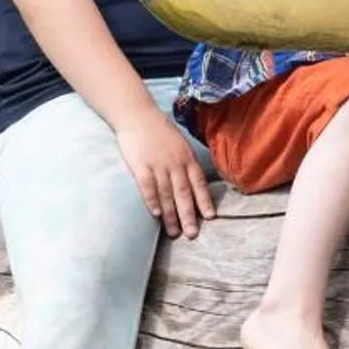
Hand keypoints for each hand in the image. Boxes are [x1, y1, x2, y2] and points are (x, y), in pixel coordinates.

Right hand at [113, 111, 215, 239]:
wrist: (138, 114)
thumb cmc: (159, 130)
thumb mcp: (180, 144)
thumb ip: (186, 162)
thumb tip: (193, 182)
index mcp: (186, 158)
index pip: (198, 182)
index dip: (204, 200)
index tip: (210, 217)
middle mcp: (175, 163)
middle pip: (183, 193)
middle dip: (188, 215)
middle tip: (192, 234)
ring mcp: (158, 164)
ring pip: (166, 194)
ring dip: (170, 215)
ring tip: (174, 232)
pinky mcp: (140, 165)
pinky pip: (147, 186)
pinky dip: (152, 200)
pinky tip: (156, 214)